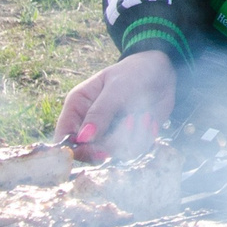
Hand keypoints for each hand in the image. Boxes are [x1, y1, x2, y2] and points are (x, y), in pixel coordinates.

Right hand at [55, 51, 175, 158]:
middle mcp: (89, 124)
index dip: (76, 149)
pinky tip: (149, 118)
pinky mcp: (127, 140)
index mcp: (77, 107)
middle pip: (88, 151)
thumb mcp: (116, 88)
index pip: (64, 136)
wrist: (161, 73)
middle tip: (130, 121)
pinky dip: (143, 137)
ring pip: (112, 153)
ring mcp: (108, 134)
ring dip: (132, 137)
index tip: (98, 149)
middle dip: (112, 142)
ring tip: (143, 114)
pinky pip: (132, 151)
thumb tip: (83, 139)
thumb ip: (100, 113)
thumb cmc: (133, 74)